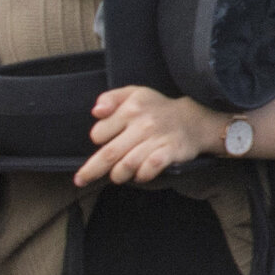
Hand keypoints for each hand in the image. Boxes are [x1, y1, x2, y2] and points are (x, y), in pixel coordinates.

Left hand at [76, 84, 224, 186]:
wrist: (193, 119)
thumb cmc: (156, 108)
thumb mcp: (133, 93)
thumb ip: (110, 98)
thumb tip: (96, 112)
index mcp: (130, 108)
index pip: (100, 133)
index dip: (98, 140)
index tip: (103, 142)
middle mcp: (142, 124)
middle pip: (109, 153)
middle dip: (92, 170)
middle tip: (81, 180)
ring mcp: (157, 138)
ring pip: (128, 164)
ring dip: (118, 175)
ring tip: (117, 176)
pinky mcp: (171, 151)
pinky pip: (151, 167)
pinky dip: (142, 175)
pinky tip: (139, 175)